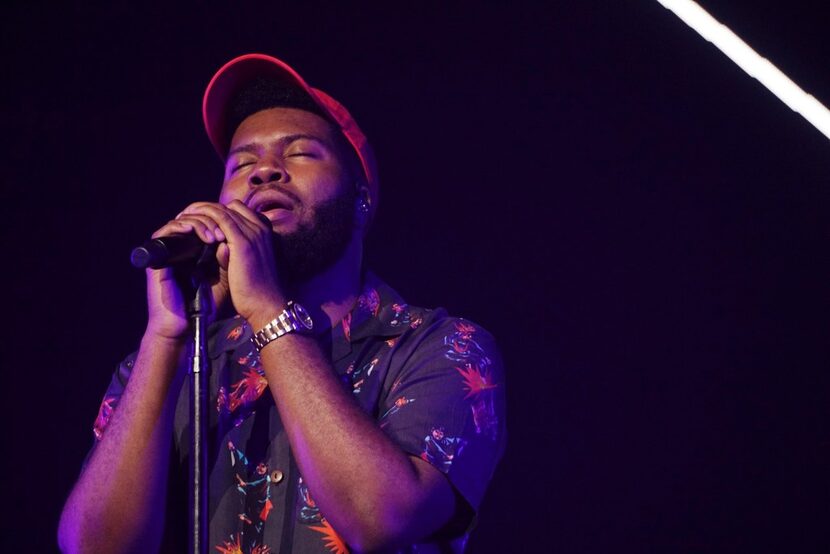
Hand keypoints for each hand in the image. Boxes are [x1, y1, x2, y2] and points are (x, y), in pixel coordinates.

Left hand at [175, 200, 285, 327]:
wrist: (267, 305)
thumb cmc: (259, 291)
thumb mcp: (250, 266)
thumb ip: (237, 252)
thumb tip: (220, 246)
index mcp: (266, 233)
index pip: (240, 210)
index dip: (220, 213)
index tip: (203, 221)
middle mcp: (261, 228)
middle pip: (230, 206)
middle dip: (208, 209)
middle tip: (189, 217)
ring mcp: (253, 232)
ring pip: (222, 209)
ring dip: (201, 211)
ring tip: (185, 218)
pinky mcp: (241, 241)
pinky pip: (218, 218)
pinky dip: (202, 217)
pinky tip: (189, 223)